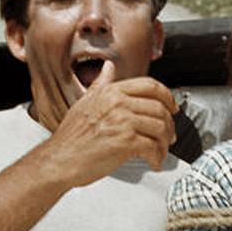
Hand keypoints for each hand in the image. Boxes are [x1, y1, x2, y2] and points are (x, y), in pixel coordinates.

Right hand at [31, 67, 179, 188]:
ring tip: (161, 152)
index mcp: (111, 92)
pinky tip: (154, 163)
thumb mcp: (85, 102)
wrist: (59, 160)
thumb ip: (101, 84)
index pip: (150, 86)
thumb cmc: (70, 137)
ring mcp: (122, 121)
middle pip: (160, 108)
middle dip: (169, 125)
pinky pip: (153, 147)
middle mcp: (118, 103)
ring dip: (165, 143)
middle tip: (169, 136)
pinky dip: (158, 157)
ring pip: (160, 128)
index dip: (167, 97)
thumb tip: (109, 67)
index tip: (173, 107)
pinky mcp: (125, 142)